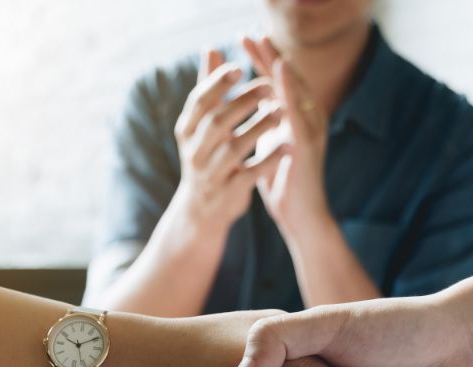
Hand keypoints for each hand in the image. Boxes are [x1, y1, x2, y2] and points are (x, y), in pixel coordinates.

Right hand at [170, 49, 284, 233]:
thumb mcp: (200, 126)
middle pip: (217, 122)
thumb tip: (210, 48)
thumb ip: (208, 88)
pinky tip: (286, 146)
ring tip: (281, 112)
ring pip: (234, 148)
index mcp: (186, 133)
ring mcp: (210, 175)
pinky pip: (249, 175)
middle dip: (243, 102)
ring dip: (259, 127)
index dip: (217, 84)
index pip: (199, 102)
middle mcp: (194, 153)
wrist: (201, 211)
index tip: (239, 68)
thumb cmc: (206, 158)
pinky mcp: (228, 194)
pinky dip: (268, 160)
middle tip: (268, 86)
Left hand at [243, 36, 330, 236]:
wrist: (298, 215)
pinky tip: (279, 74)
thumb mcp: (269, 143)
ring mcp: (310, 130)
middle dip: (269, 55)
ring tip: (264, 44)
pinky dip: (288, 91)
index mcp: (294, 118)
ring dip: (280, 65)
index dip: (262, 60)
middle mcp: (306, 119)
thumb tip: (254, 98)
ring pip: (296, 90)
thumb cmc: (283, 181)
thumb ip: (265, 120)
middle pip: (288, 78)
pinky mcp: (308, 144)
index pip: (277, 82)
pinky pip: (298, 111)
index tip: (242, 39)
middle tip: (250, 33)